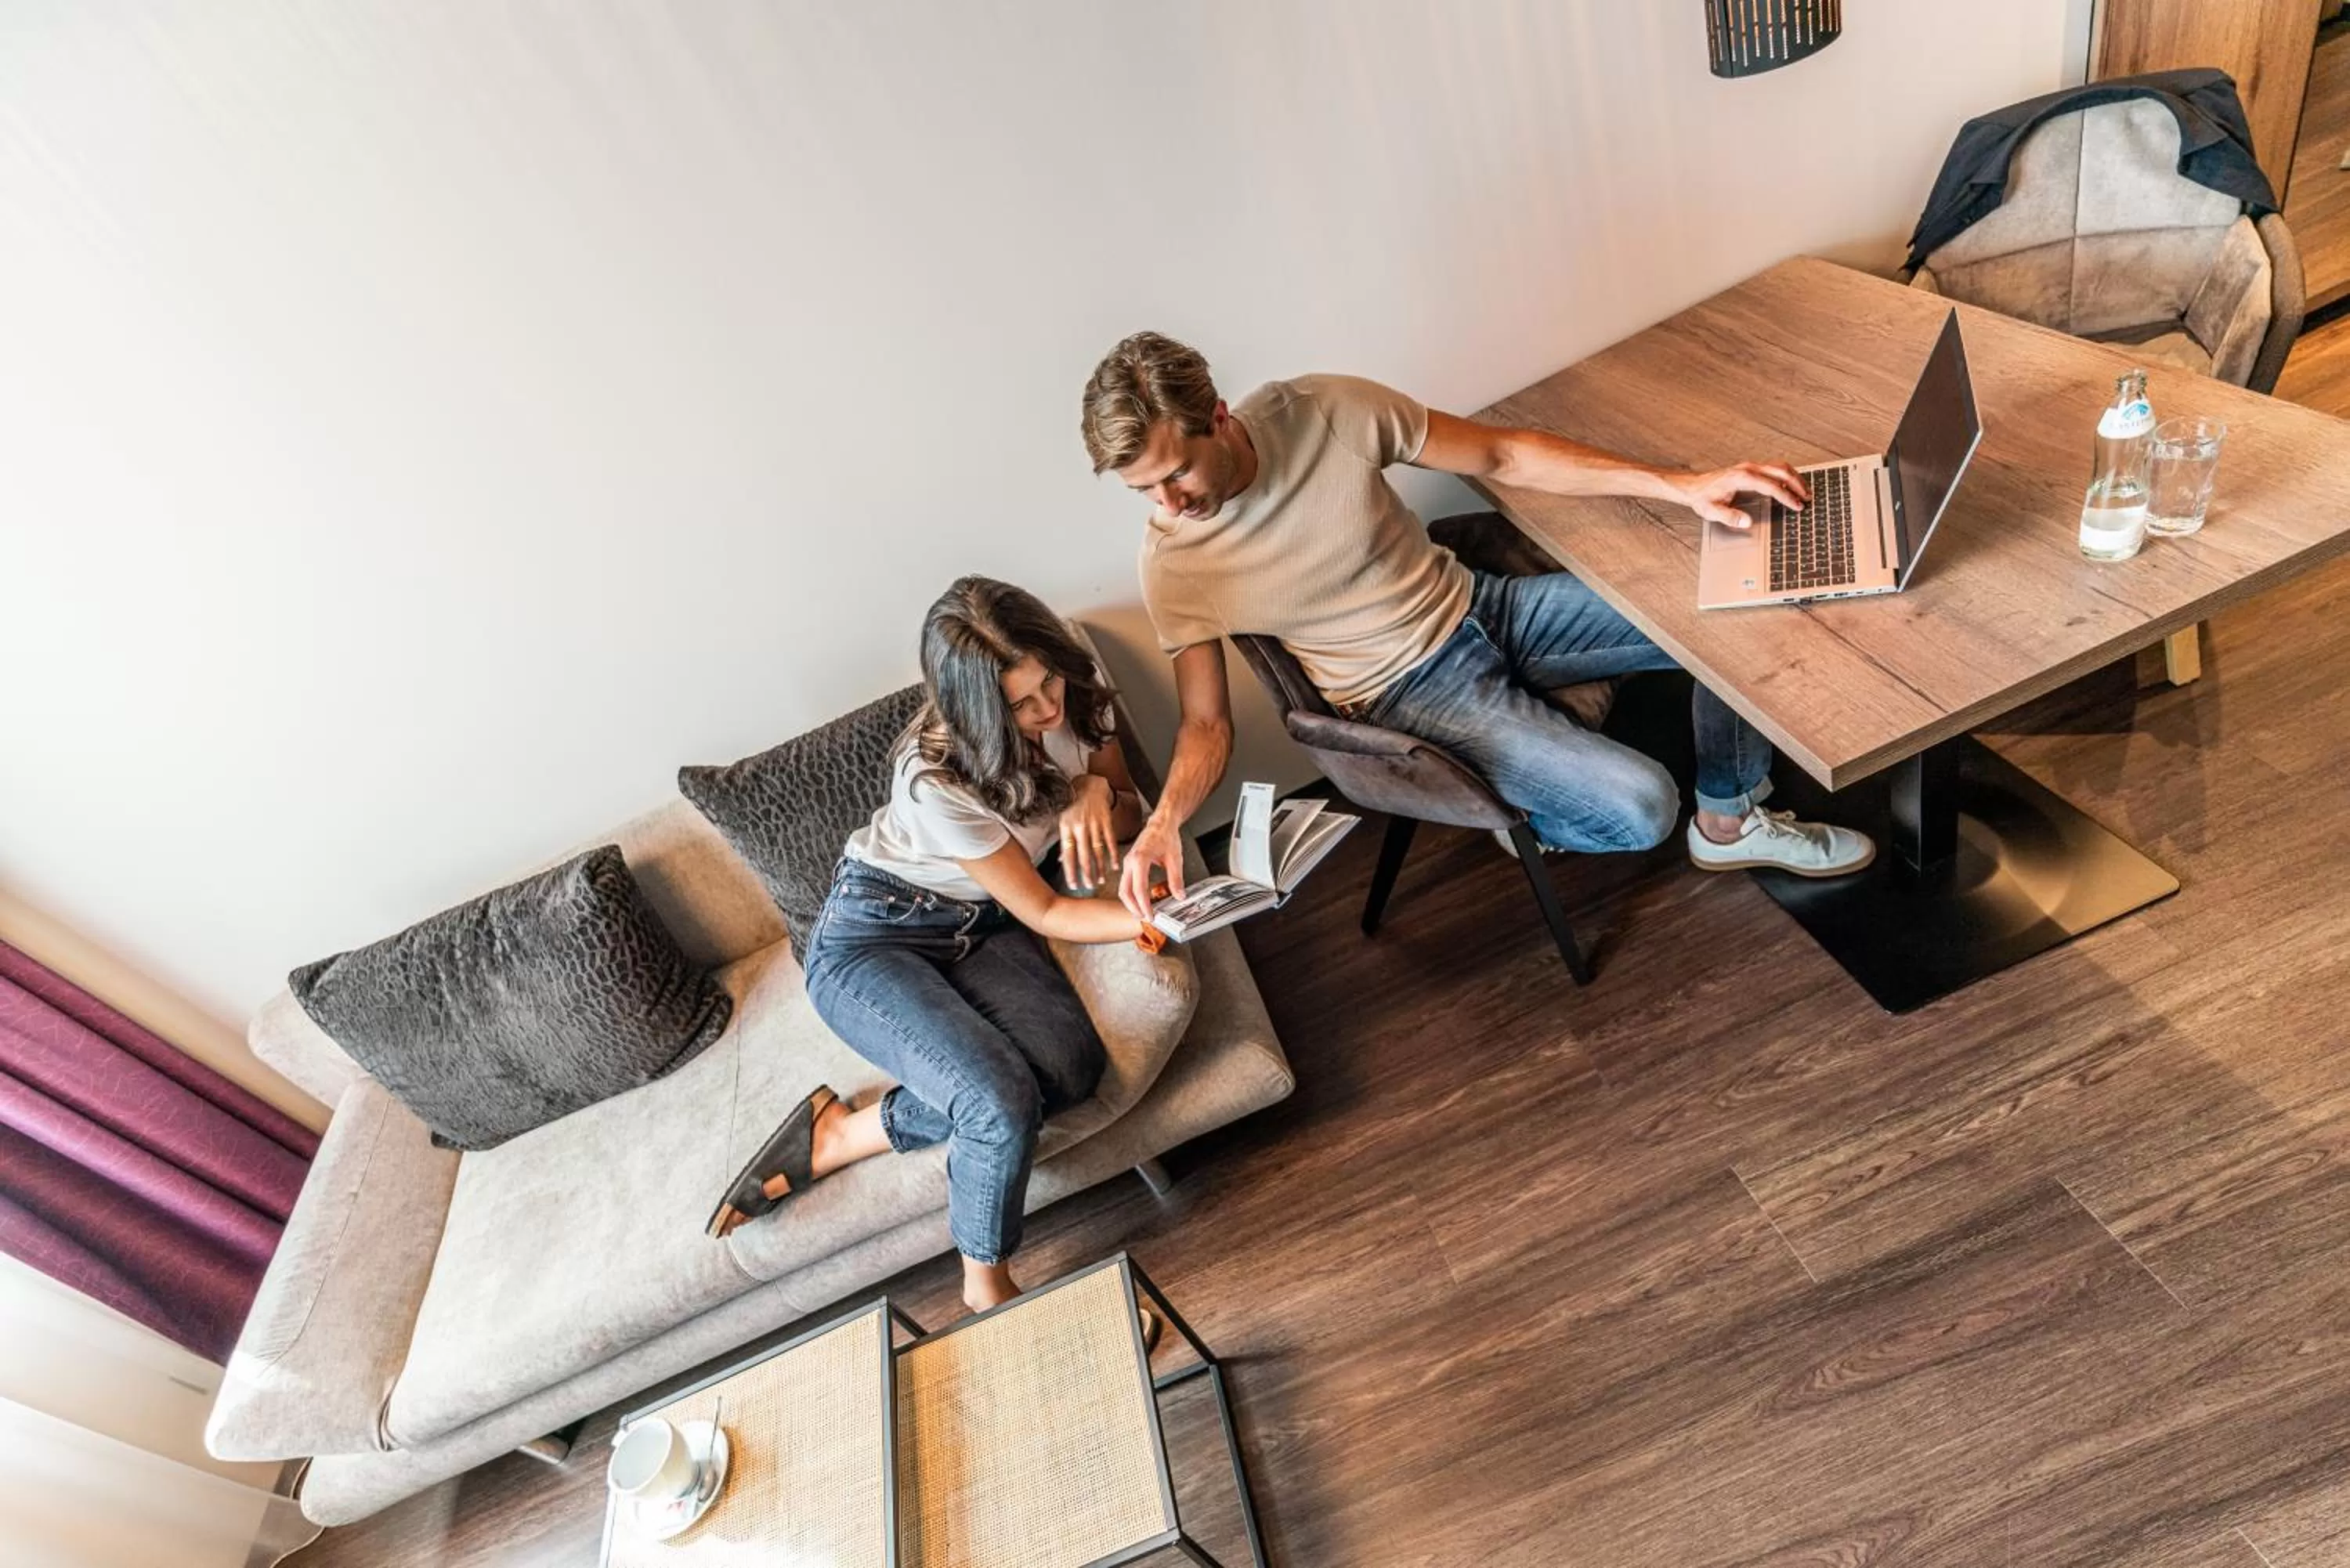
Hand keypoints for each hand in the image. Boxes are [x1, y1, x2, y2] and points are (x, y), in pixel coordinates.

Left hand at [1058, 775, 1118, 891]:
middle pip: (1083, 855)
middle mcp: (1080, 827)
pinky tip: (1114, 866)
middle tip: (1089, 887)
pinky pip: (1110, 841)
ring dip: (1099, 868)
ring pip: (1097, 851)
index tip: (1074, 885)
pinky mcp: (1106, 820)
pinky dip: (1113, 854)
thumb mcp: (1063, 820)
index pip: (1068, 855)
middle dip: (1086, 873)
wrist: (1089, 785)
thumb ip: (1064, 841)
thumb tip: (1061, 862)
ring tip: (1100, 880)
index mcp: (1066, 828)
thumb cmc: (1073, 804)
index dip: (1071, 871)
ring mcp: (1094, 823)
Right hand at [1119, 813, 1186, 918]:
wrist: (1161, 823)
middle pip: (1125, 892)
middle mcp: (1129, 861)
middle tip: (1145, 918)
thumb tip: (1179, 896)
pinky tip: (1141, 900)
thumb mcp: (1175, 858)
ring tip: (1142, 912)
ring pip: (1123, 888)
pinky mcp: (1128, 864)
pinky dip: (1131, 894)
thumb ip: (1176, 879)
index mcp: (1140, 859)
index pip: (1139, 889)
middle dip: (1134, 908)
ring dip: (1131, 903)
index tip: (1150, 915)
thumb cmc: (1166, 836)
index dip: (1144, 905)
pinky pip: (1126, 883)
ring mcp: (1127, 863)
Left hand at [1669, 462, 1808, 527]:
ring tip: (1804, 491)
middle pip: (1780, 471)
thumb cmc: (1703, 498)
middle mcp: (1748, 468)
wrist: (1694, 487)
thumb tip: (1746, 522)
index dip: (1787, 497)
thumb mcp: (1712, 511)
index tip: (1797, 505)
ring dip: (1794, 478)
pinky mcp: (1751, 468)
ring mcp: (1750, 466)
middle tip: (1808, 497)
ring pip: (1779, 466)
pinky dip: (1786, 475)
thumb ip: (1729, 517)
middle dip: (1797, 484)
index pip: (1771, 486)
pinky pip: (1774, 468)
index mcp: (1742, 478)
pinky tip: (1791, 485)